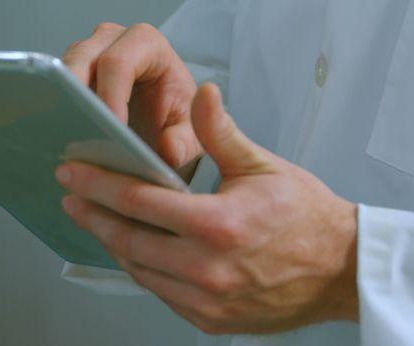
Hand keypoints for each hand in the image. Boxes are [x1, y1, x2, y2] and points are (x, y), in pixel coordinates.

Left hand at [56, 83, 358, 334]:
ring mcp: (207, 300)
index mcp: (219, 225)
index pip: (141, 201)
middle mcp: (208, 269)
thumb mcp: (264, 166)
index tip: (74, 171)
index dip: (100, 184)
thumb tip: (202, 94)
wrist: (342, 271)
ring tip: (94, 216)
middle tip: (71, 194)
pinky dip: (141, 268)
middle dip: (94, 214)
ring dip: (113, 242)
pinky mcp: (209, 320)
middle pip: (129, 240)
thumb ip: (222, 133)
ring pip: (140, 270)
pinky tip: (131, 246)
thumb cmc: (307, 217)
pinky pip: (160, 292)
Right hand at [62, 22, 200, 169]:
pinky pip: (55, 83)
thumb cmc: (176, 118)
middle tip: (80, 133)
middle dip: (78, 96)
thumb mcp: (191, 135)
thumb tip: (168, 148)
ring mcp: (88, 51)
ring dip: (64, 101)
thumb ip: (186, 142)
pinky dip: (57, 105)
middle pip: (82, 59)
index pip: (119, 62)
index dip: (110, 96)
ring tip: (71, 135)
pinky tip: (62, 131)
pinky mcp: (71, 69)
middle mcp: (113, 38)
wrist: (162, 119)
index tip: (112, 131)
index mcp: (147, 43)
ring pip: (63, 70)